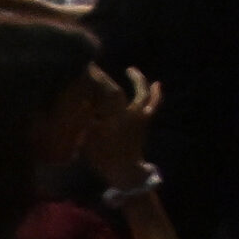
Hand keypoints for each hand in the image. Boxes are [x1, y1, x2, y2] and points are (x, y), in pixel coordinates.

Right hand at [87, 66, 158, 184]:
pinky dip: (156, 94)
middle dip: (103, 79)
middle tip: (93, 69)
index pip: (98, 95)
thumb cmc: (102, 156)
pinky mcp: (146, 120)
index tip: (84, 71)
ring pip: (139, 94)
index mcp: (108, 119)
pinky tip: (157, 84)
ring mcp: (138, 116)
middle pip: (114, 91)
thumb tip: (81, 103)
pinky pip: (152, 104)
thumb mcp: (87, 140)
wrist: (124, 170)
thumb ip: (84, 121)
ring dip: (136, 80)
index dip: (91, 82)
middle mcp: (125, 114)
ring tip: (131, 69)